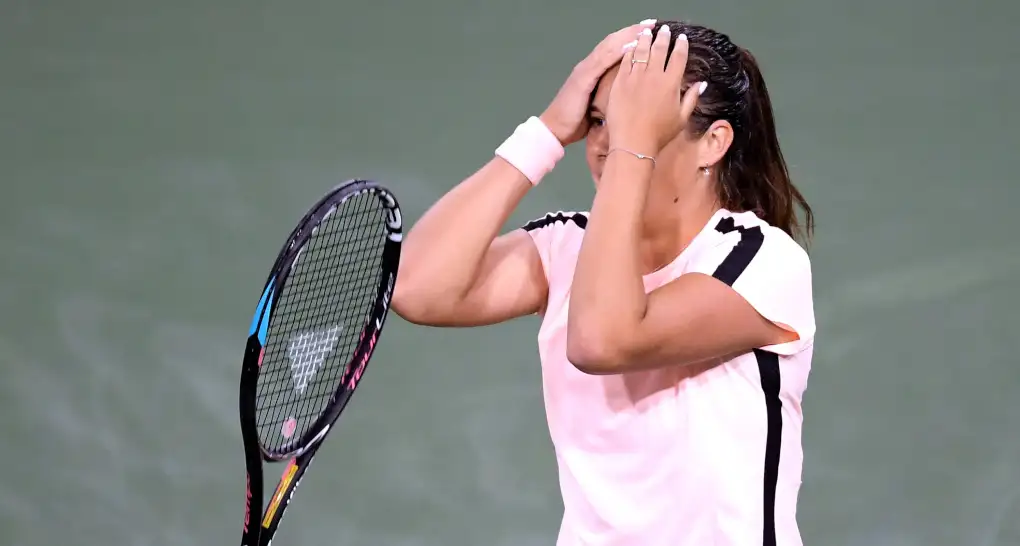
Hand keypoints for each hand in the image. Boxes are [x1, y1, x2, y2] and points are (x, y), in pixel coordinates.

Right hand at [539, 21, 655, 145]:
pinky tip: (631, 45)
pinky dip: (617, 51)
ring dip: (628, 36)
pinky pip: (602, 61)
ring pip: (609, 46)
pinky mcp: (582, 79)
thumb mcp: (598, 107)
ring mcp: (584, 70)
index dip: (631, 37)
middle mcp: (588, 66)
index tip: (650, 31)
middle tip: (653, 23)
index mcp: (593, 71)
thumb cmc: (576, 122)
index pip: (614, 48)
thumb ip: (611, 97)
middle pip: (613, 42)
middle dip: (633, 31)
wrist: (554, 130)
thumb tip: (630, 98)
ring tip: (646, 28)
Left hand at [606, 25, 704, 156]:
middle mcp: (654, 76)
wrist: (632, 143)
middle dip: (664, 37)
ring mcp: (635, 77)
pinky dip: (630, 50)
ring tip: (648, 31)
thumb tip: (702, 84)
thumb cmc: (659, 135)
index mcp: (671, 83)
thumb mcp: (681, 118)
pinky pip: (626, 60)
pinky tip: (632, 46)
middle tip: (665, 30)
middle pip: (660, 49)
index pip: (679, 57)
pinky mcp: (620, 81)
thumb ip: (692, 99)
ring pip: (642, 51)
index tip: (681, 38)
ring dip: (646, 39)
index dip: (681, 45)